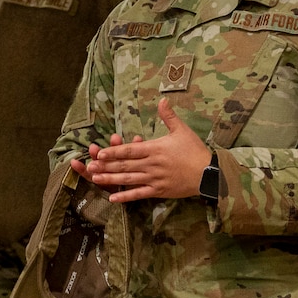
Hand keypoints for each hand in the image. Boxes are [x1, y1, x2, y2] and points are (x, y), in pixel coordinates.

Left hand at [76, 99, 208, 202]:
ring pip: (128, 179)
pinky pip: (139, 194)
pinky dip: (125, 196)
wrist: (208, 173)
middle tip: (89, 166)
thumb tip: (162, 99)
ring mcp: (154, 179)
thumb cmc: (195, 150)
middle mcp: (152, 164)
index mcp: (155, 149)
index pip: (130, 150)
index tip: (100, 152)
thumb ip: (169, 116)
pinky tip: (113, 198)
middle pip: (125, 165)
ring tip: (95, 178)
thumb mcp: (182, 130)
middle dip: (106, 166)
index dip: (114, 151)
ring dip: (111, 179)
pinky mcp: (158, 191)